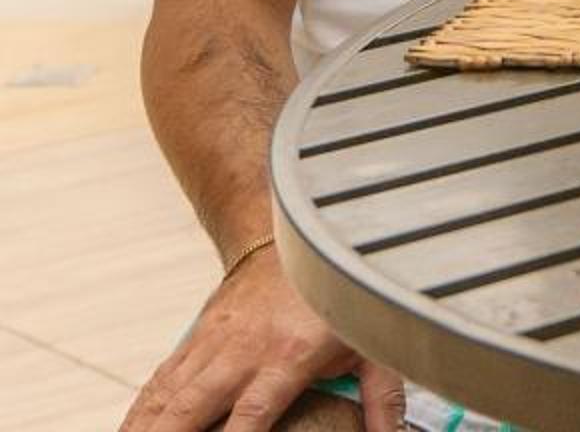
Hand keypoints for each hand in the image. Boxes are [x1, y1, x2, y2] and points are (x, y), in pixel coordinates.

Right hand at [124, 244, 405, 431]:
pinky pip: (159, 381)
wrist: (293, 237)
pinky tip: (128, 431)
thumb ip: (382, 398)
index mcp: (287, 357)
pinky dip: (140, 410)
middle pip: (191, 410)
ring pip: (166, 397)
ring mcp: (212, 344)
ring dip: (145, 428)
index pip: (251, 416)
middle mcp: (241, 352)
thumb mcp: (370, 344)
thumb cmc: (336, 296)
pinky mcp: (194, 339)